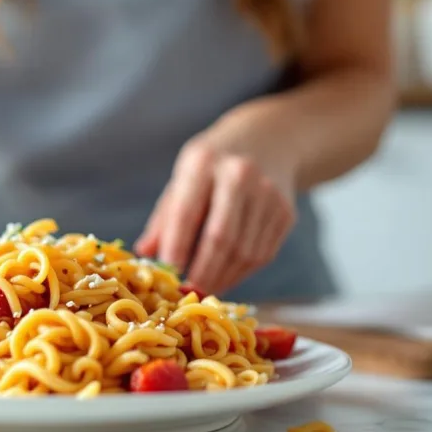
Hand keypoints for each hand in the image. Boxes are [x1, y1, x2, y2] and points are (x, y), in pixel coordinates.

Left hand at [135, 136, 295, 295]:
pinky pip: (262, 254)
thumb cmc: (213, 165)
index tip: (168, 273)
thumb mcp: (183, 177)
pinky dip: (241, 273)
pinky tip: (225, 277)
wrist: (269, 140)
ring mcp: (269, 194)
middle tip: (188, 291)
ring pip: (244, 252)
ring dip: (222, 278)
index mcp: (204, 162)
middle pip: (221, 237)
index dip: (176, 246)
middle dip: (203, 271)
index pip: (187, 211)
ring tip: (204, 288)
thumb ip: (165, 216)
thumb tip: (145, 253)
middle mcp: (240, 175)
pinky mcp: (286, 213)